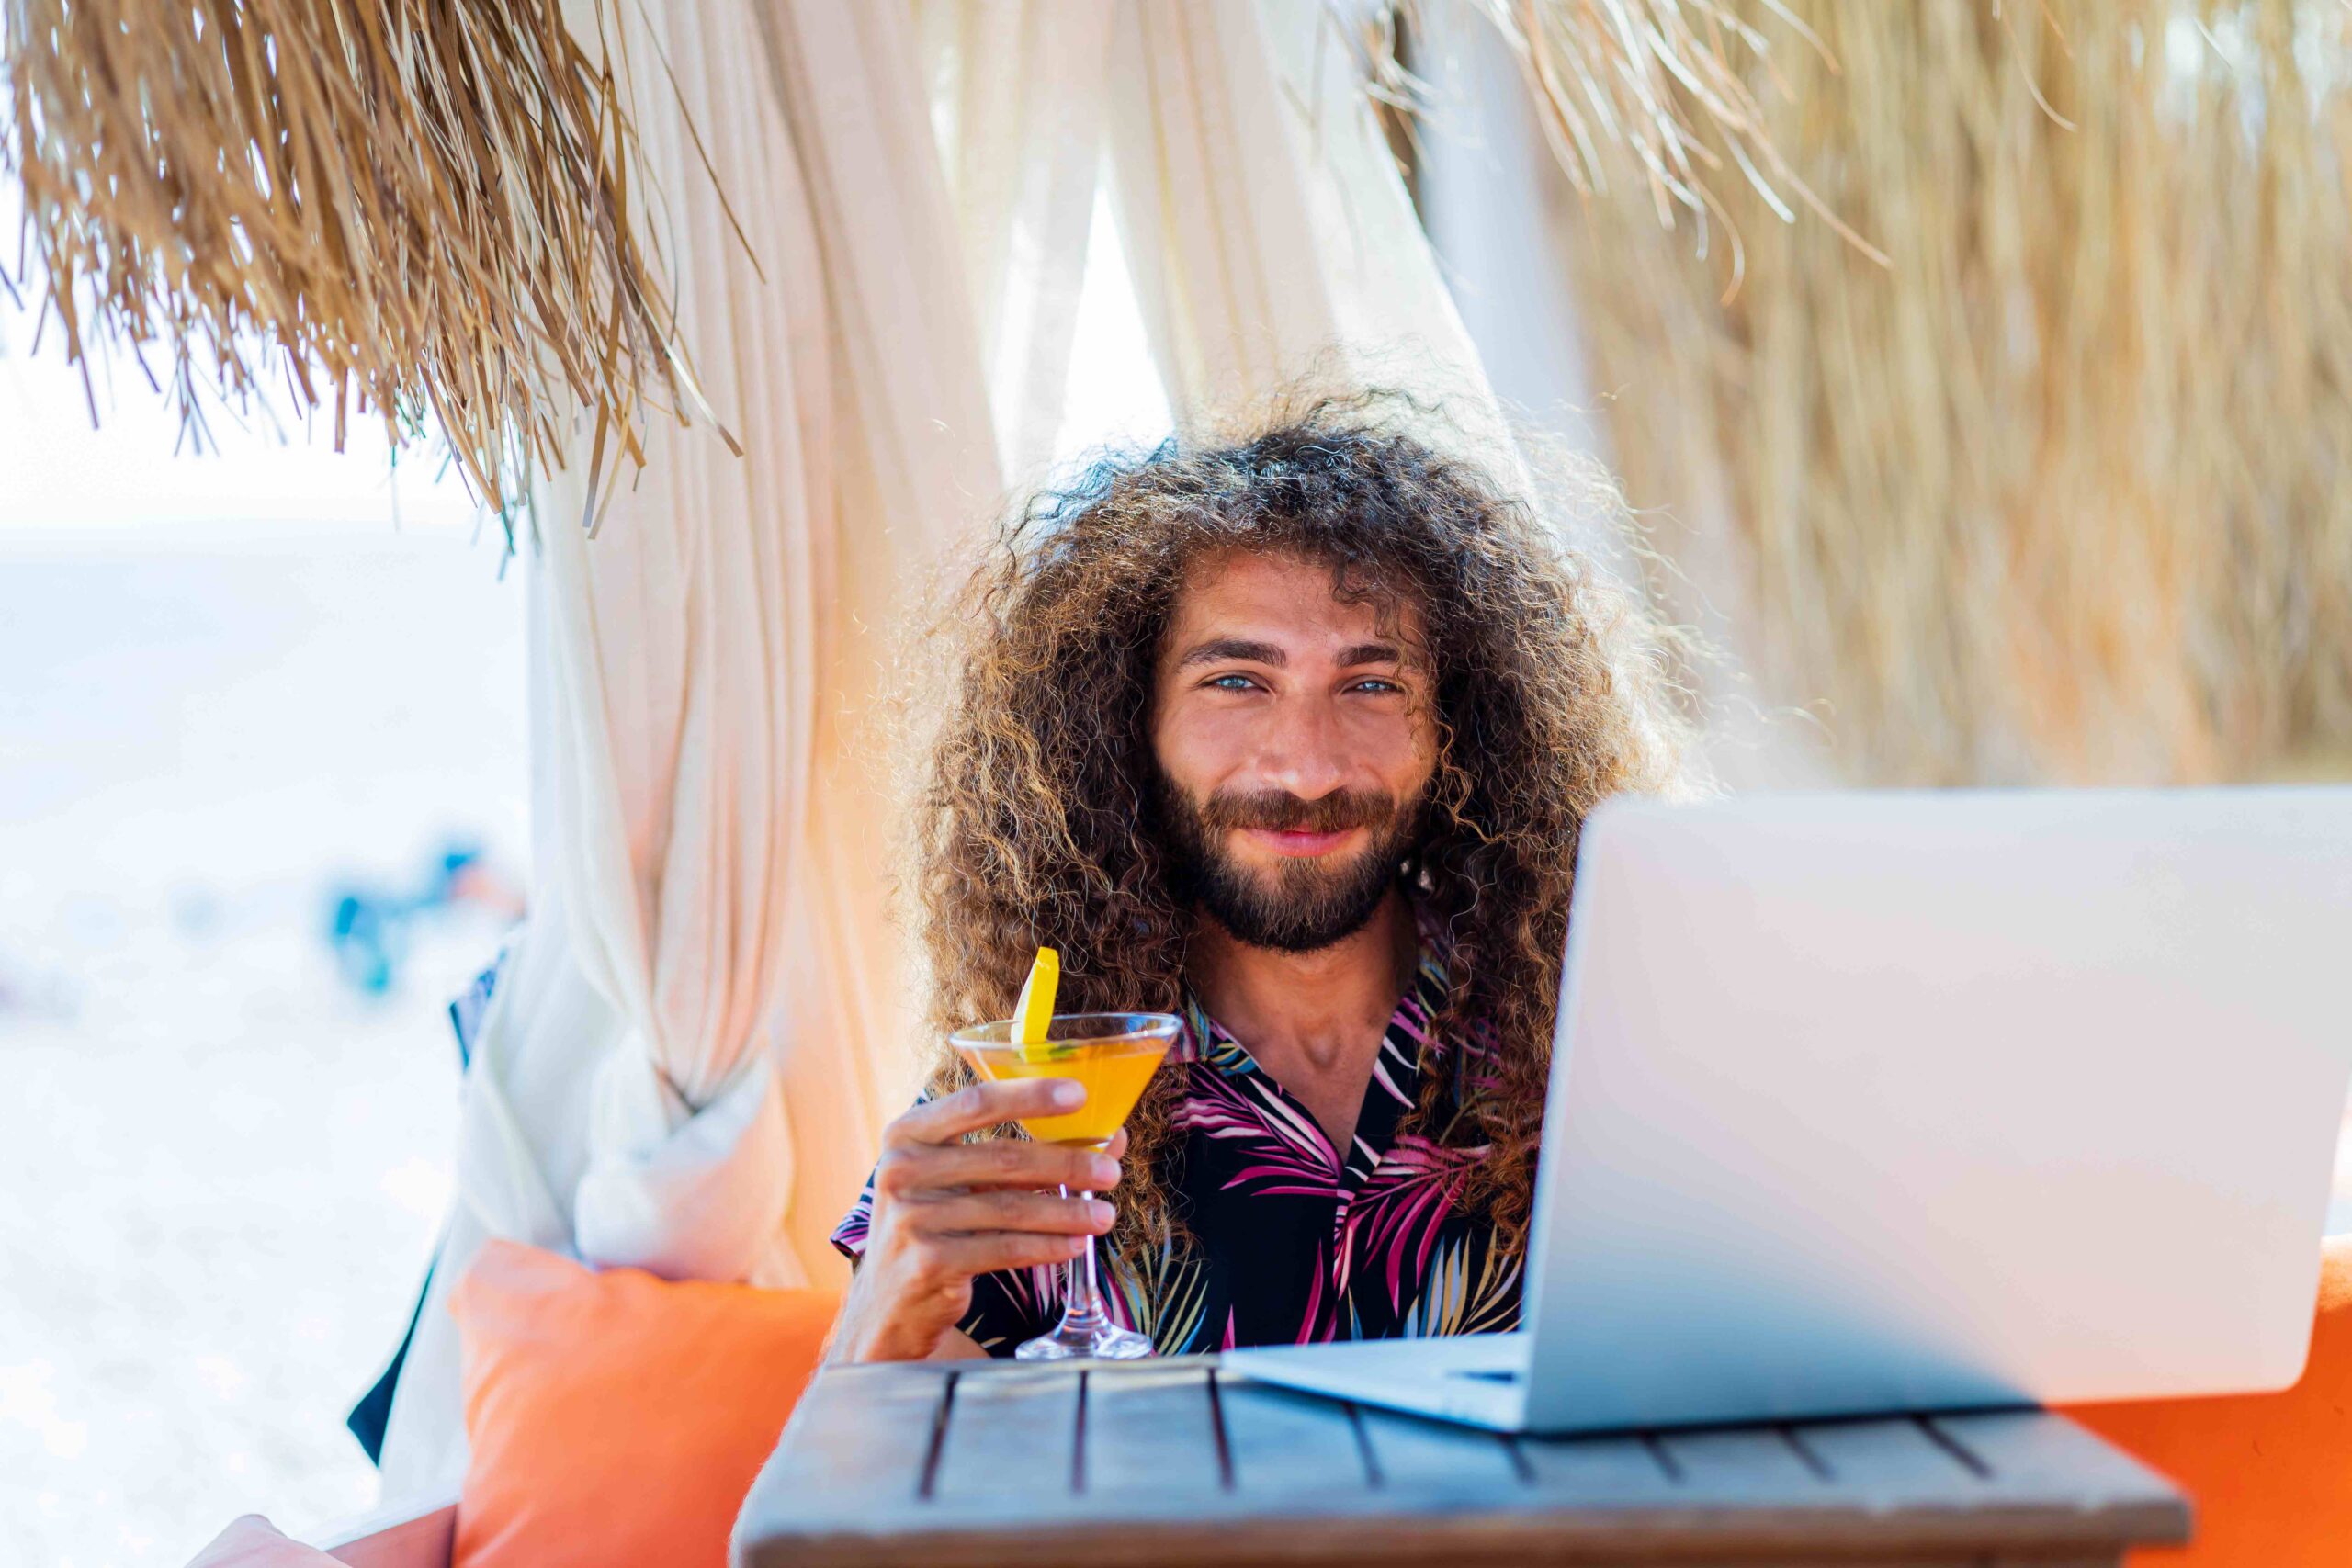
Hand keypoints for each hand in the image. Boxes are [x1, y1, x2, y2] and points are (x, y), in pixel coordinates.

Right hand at [829, 1077, 1126, 1363]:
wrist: (889, 1298)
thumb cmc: (936, 1222)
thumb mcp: (958, 1178)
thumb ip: (1019, 1153)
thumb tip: (1111, 1137)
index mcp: (907, 1133)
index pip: (976, 1102)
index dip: (1030, 1095)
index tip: (1079, 1094)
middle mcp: (901, 1170)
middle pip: (1002, 1157)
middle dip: (1066, 1162)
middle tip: (1111, 1171)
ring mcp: (912, 1218)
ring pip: (1009, 1209)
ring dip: (1066, 1211)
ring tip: (1104, 1214)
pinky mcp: (929, 1262)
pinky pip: (1004, 1249)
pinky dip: (1046, 1247)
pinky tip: (1075, 1244)